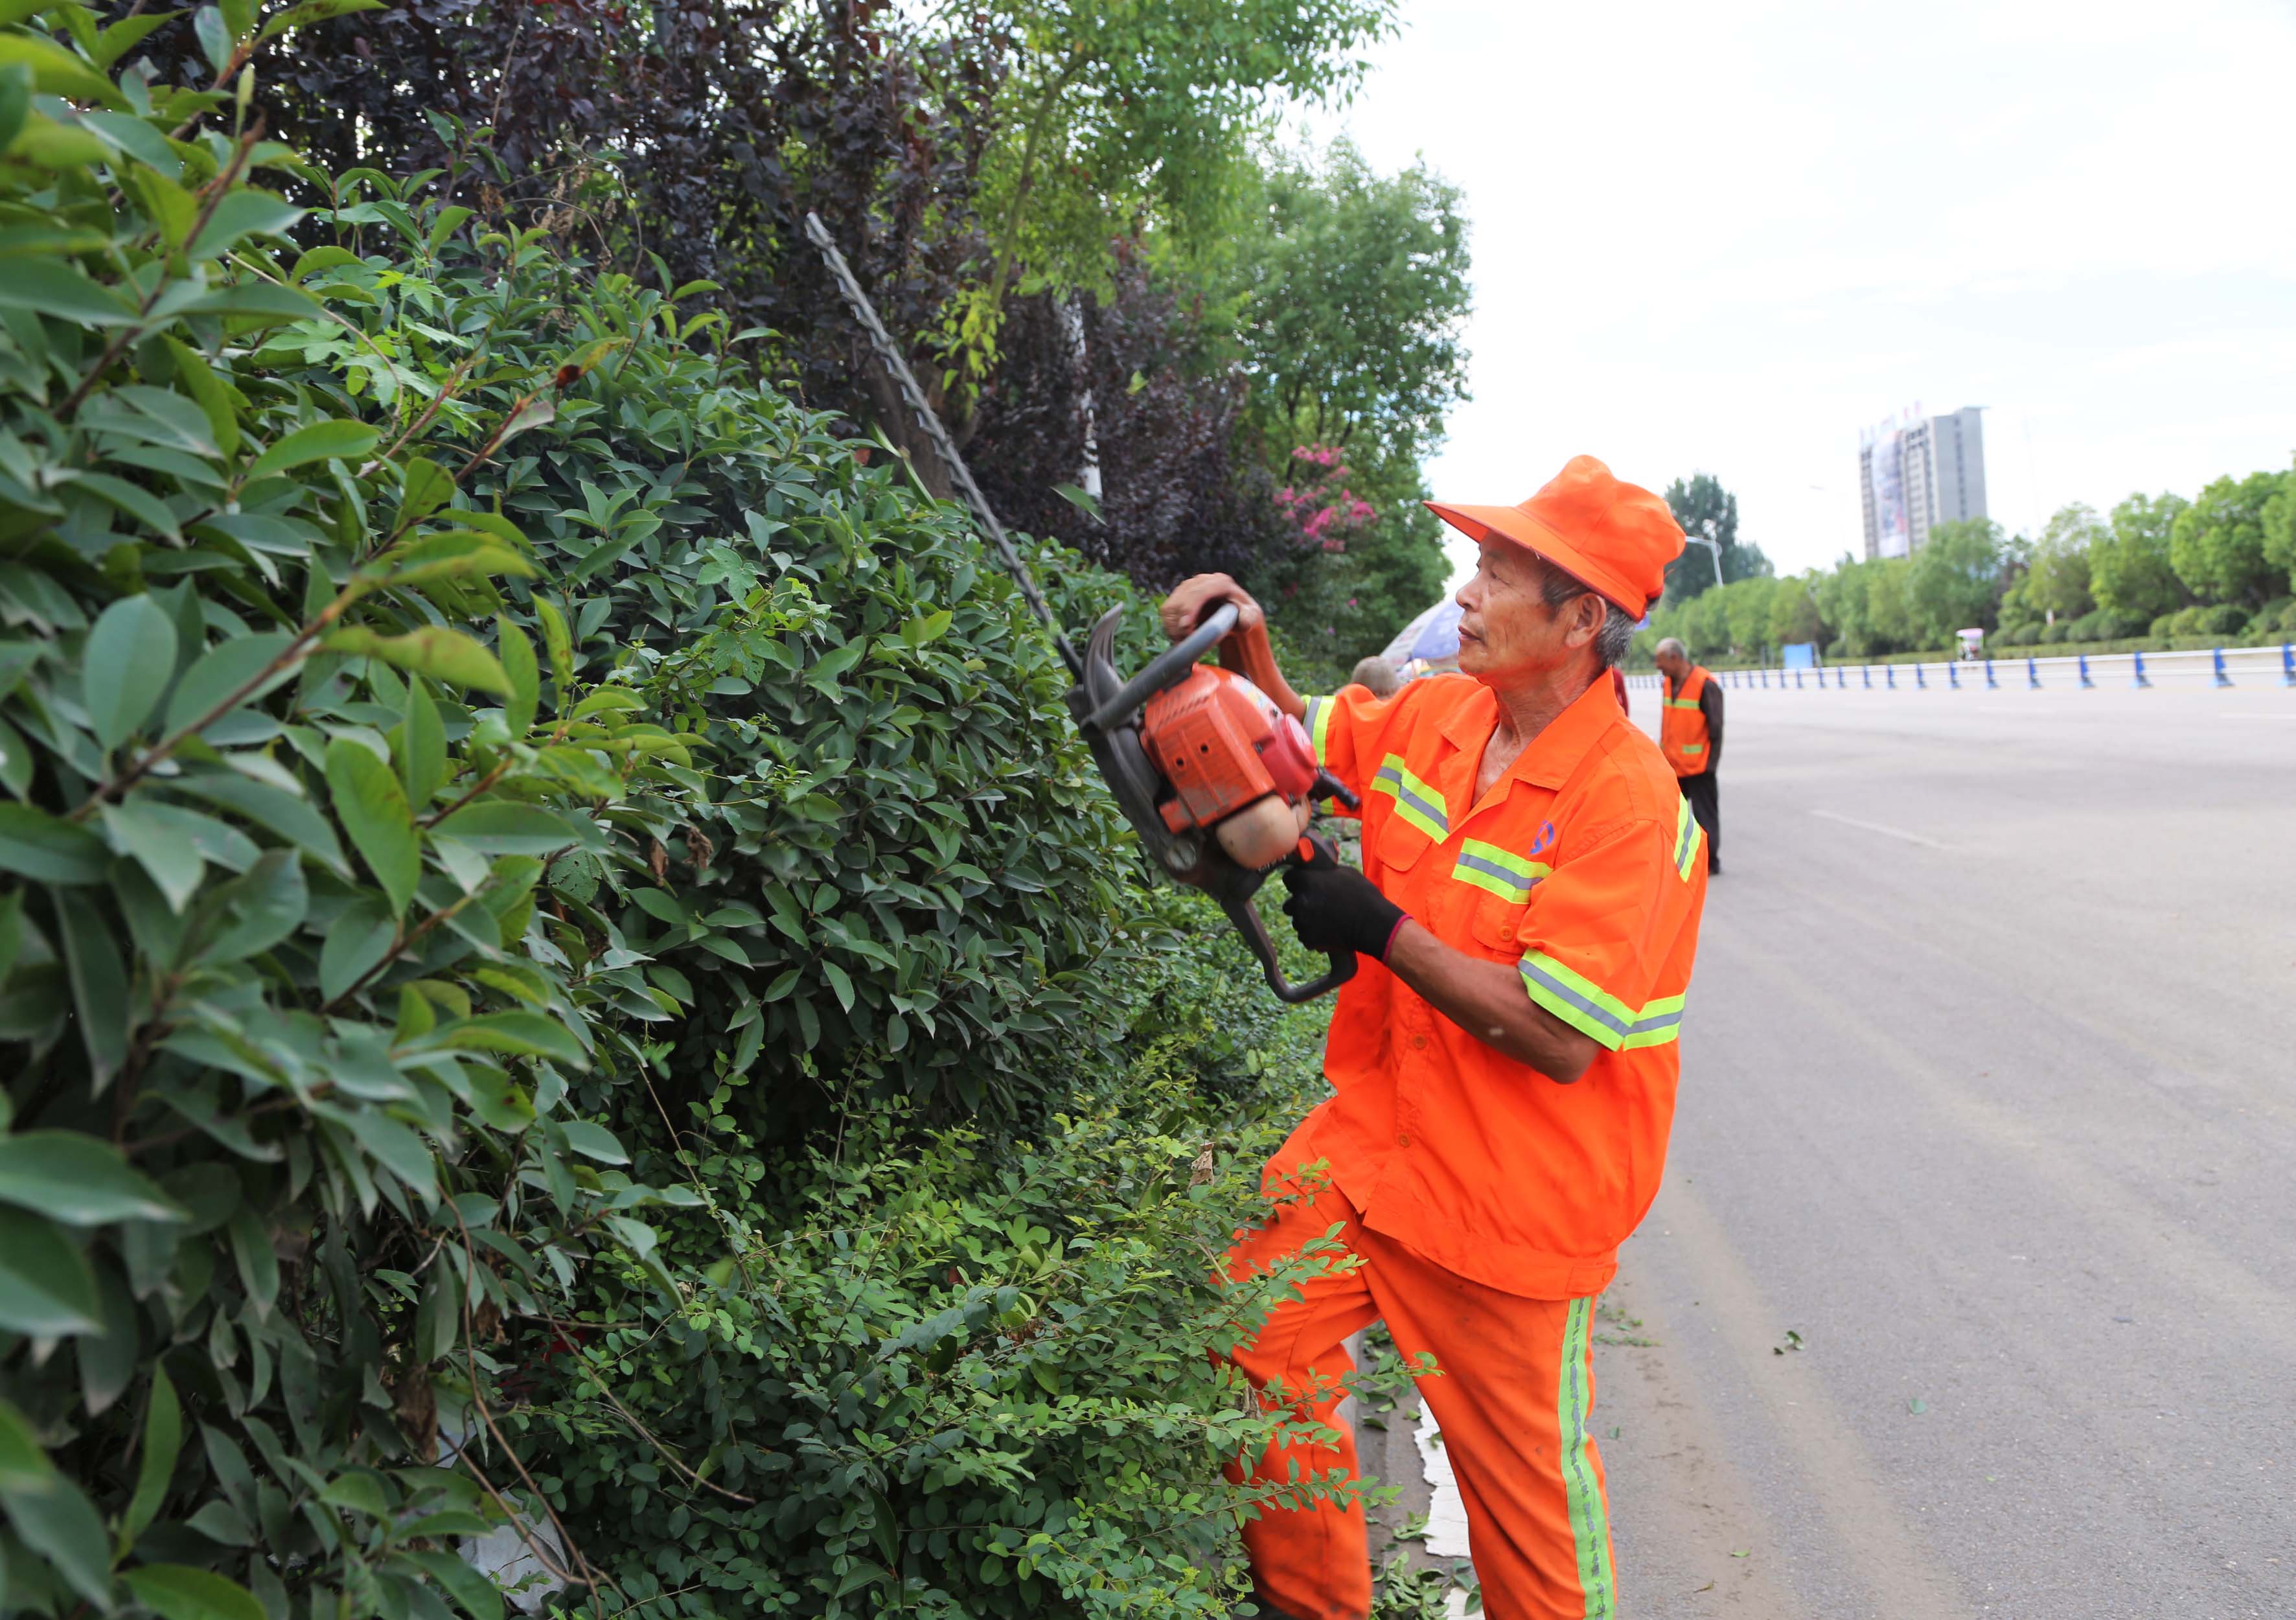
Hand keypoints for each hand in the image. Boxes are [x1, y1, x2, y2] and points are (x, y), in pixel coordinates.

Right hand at [1160, 574, 1264, 642]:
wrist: (1234, 615)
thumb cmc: (1243, 616)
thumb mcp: (1250, 617)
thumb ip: (1249, 619)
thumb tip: (1242, 621)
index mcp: (1221, 582)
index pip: (1200, 592)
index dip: (1189, 608)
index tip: (1185, 626)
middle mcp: (1203, 580)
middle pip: (1182, 598)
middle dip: (1180, 622)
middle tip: (1185, 641)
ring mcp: (1189, 586)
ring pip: (1171, 605)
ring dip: (1173, 626)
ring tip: (1183, 641)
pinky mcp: (1179, 596)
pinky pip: (1167, 610)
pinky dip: (1169, 626)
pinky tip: (1179, 636)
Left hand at [1281, 840, 1405, 961]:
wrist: (1374, 924)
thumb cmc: (1363, 895)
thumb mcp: (1344, 872)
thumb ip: (1323, 871)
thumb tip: (1316, 869)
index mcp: (1306, 881)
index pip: (1288, 878)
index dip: (1297, 881)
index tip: (1305, 884)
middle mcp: (1300, 901)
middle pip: (1289, 903)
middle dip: (1301, 903)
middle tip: (1318, 904)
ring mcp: (1303, 922)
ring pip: (1297, 920)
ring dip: (1307, 919)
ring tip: (1326, 918)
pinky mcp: (1308, 939)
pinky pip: (1305, 935)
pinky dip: (1313, 934)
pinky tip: (1329, 930)